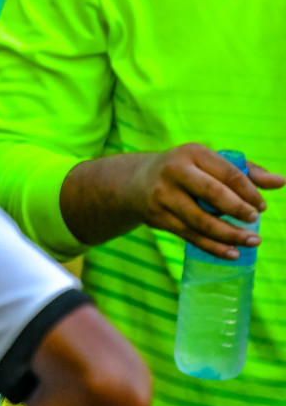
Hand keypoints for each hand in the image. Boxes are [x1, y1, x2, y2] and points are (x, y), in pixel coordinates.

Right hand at [61, 144, 283, 258]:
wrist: (135, 182)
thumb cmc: (185, 171)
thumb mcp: (209, 163)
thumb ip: (246, 171)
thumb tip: (280, 182)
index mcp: (192, 153)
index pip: (227, 172)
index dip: (248, 191)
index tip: (262, 206)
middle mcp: (174, 171)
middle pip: (212, 194)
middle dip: (238, 210)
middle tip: (255, 221)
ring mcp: (164, 196)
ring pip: (201, 220)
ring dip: (230, 234)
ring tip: (252, 241)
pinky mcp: (158, 217)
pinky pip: (190, 236)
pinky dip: (213, 247)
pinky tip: (232, 253)